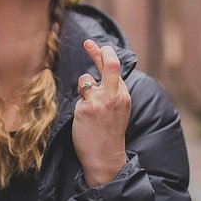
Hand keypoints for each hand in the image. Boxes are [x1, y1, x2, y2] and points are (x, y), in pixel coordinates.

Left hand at [72, 39, 130, 186]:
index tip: (96, 45)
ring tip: (88, 107)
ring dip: (82, 89)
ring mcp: (100, 101)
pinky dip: (78, 106)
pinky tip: (85, 120)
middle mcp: (114, 95)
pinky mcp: (86, 108)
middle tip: (88, 43)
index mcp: (123, 95)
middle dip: (98, 51)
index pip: (115, 68)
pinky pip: (77, 98)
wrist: (106, 158)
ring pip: (85, 79)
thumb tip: (95, 76)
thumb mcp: (117, 109)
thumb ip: (111, 92)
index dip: (104, 54)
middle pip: (109, 64)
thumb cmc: (109, 134)